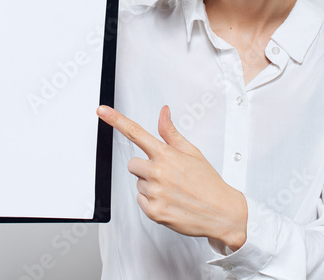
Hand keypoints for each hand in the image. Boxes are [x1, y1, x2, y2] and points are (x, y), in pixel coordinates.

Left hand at [97, 104, 247, 250]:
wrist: (221, 212)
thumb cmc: (208, 182)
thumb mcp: (192, 152)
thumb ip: (171, 133)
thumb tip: (163, 112)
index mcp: (166, 155)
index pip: (136, 132)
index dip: (116, 120)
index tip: (102, 110)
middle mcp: (158, 172)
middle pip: (133, 164)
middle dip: (145, 167)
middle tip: (166, 174)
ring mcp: (154, 192)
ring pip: (138, 183)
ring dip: (150, 185)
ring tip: (172, 190)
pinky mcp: (153, 211)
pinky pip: (140, 200)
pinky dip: (151, 201)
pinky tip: (169, 201)